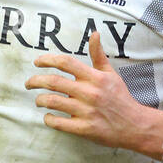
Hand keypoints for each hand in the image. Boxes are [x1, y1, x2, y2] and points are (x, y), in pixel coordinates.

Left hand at [24, 31, 146, 150]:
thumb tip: (94, 33)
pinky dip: (49, 119)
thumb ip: (98, 55)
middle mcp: (89, 92)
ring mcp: (86, 111)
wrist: (134, 125)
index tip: (37, 62)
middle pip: (54, 82)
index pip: (66, 62)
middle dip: (36, 80)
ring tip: (38, 100)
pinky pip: (59, 123)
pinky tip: (48, 117)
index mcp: (94, 77)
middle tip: (28, 83)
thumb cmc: (120, 98)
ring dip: (40, 100)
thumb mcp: (110, 74)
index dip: (48, 60)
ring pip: (53, 102)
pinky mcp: (84, 129)